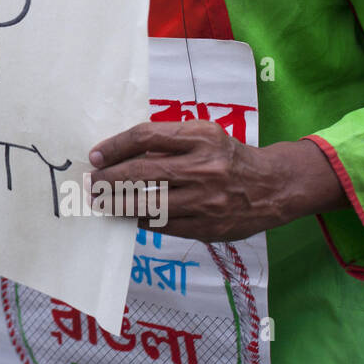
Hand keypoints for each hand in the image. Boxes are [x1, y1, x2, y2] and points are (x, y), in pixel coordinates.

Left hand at [88, 121, 347, 242]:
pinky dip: (141, 220)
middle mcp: (204, 167)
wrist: (274, 186)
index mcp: (200, 137)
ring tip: (99, 202)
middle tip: (89, 184)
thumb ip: (167, 143)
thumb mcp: (204, 136)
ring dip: (118, 204)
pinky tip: (127, 216)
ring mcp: (206, 200)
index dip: (114, 146)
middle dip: (108, 179)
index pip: (145, 137)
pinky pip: (164, 225)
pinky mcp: (208, 227)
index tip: (94, 156)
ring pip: (149, 204)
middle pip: (142, 172)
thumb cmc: (228, 157)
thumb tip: (119, 154)